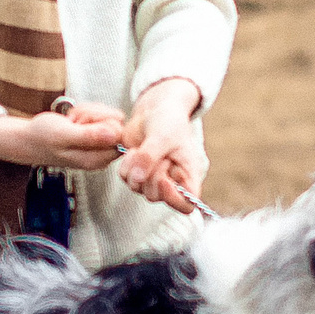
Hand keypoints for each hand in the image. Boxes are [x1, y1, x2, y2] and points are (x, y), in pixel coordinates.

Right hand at [0, 104, 123, 170]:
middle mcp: (102, 154)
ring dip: (88, 112)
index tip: (81, 123)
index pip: (118, 133)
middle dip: (94, 115)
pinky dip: (86, 112)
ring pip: (109, 116)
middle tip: (74, 122)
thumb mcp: (64, 135)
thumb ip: (89, 136)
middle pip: (116, 122)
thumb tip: (114, 135)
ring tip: (71, 122)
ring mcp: (100, 144)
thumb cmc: (42, 138)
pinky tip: (73, 120)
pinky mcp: (96, 135)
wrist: (30, 139)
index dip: (101, 121)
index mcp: (97, 159)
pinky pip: (101, 115)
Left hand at [118, 78, 207, 209]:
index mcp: (188, 175)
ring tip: (142, 149)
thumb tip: (136, 178)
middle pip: (157, 196)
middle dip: (149, 175)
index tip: (163, 180)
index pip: (186, 204)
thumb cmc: (168, 120)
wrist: (154, 109)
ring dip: (136, 169)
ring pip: (139, 189)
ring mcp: (153, 179)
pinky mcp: (137, 173)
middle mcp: (172, 181)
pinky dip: (126, 166)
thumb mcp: (162, 136)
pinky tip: (134, 151)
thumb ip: (149, 157)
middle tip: (152, 154)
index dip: (174, 198)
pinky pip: (126, 179)